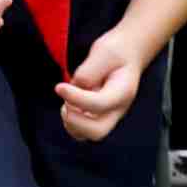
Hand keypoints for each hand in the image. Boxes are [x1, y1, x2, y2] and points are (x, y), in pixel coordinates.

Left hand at [53, 27, 149, 142]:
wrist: (127, 53)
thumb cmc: (116, 51)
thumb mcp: (104, 52)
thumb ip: (89, 71)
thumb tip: (76, 87)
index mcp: (123, 92)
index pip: (99, 104)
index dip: (75, 98)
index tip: (59, 87)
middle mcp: (117, 109)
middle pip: (97, 131)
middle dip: (74, 120)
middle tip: (66, 103)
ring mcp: (108, 115)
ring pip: (87, 134)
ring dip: (71, 121)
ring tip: (68, 102)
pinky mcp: (98, 116)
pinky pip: (81, 130)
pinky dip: (70, 121)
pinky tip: (70, 103)